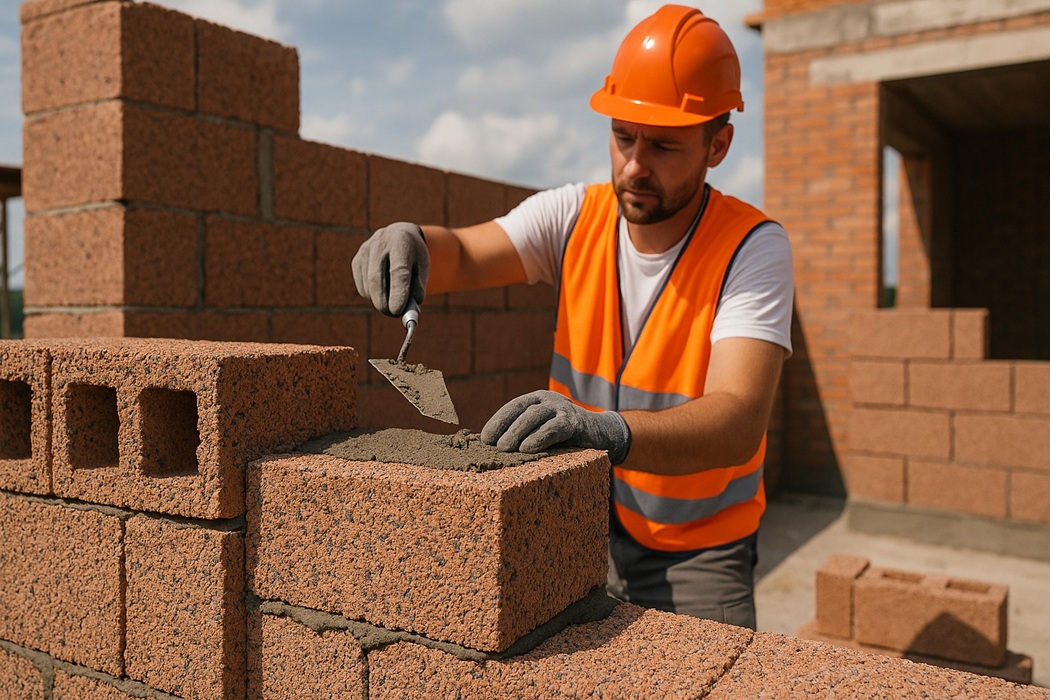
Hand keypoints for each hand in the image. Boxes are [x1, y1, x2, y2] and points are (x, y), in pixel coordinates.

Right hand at [352, 222, 429, 315]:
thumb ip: (418, 288)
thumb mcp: (423, 267)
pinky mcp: (356, 260)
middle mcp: (380, 242)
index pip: (398, 271)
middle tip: (394, 314)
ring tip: (394, 300)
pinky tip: (383, 289)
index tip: (399, 311)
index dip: (398, 293)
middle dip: (384, 302)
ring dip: (380, 301)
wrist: (399, 235)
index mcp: (401, 242)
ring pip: (368, 286)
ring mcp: (365, 251)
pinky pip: (362, 287)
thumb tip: (408, 310)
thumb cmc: (414, 256)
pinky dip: (373, 296)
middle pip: (377, 279)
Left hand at [481, 390, 631, 463]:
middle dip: (506, 428)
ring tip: (505, 449)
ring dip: (518, 432)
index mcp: (537, 399)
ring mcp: (562, 408)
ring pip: (535, 416)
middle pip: (522, 410)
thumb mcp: (543, 429)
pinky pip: (554, 428)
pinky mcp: (575, 422)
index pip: (513, 406)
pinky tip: (528, 449)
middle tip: (494, 446)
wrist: (603, 434)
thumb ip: (525, 432)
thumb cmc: (566, 436)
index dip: (497, 420)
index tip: (484, 438)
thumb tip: (495, 448)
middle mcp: (548, 399)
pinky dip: (539, 438)